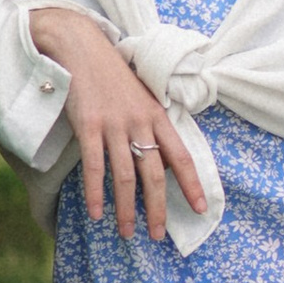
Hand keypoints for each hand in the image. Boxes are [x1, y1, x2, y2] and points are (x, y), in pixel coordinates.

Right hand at [26, 6, 208, 241]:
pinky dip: (95, 193)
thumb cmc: (113, 76)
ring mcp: (114, 124)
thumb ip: (153, 127)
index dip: (192, 184)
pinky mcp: (88, 125)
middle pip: (154, 174)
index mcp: (158, 116)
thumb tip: (162, 161)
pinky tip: (96, 212)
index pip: (181, 156)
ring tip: (128, 233)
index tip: (201, 209)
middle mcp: (140, 122)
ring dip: (127, 209)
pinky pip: (95, 166)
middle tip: (158, 234)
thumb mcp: (142, 98)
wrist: (82, 47)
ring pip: (125, 176)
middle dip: (157, 208)